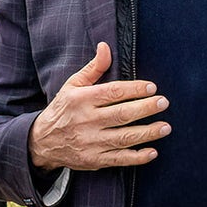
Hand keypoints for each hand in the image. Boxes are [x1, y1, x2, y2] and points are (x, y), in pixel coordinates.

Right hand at [28, 43, 170, 171]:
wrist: (41, 142)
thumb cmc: (64, 108)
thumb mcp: (73, 85)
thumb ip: (94, 68)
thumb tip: (106, 46)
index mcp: (81, 100)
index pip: (112, 92)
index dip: (134, 89)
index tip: (152, 87)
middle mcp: (86, 121)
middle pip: (121, 114)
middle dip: (145, 108)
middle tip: (163, 102)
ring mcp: (90, 143)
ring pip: (123, 138)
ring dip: (147, 133)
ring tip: (165, 126)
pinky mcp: (93, 160)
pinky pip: (118, 159)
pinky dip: (136, 157)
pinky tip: (152, 152)